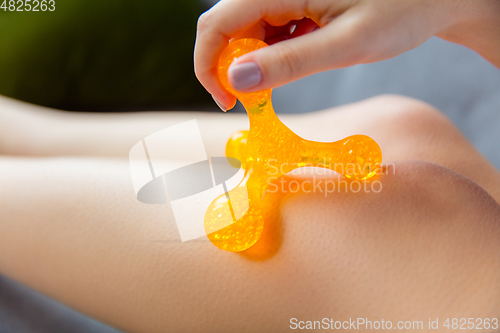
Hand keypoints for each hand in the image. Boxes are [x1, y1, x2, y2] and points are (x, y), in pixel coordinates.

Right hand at [194, 0, 495, 110]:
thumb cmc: (402, 10)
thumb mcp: (346, 43)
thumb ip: (290, 62)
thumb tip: (235, 80)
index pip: (217, 23)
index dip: (209, 65)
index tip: (227, 101)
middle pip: (226, 27)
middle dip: (230, 68)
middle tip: (254, 102)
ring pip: (245, 32)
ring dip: (252, 64)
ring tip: (283, 82)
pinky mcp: (295, 4)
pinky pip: (267, 31)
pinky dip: (271, 56)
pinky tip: (298, 61)